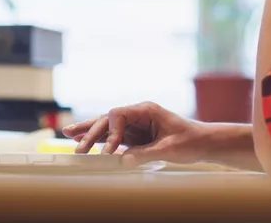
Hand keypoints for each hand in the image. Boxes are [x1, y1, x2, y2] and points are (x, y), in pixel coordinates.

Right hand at [63, 101, 208, 166]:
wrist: (203, 142)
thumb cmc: (190, 141)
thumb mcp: (169, 149)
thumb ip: (145, 154)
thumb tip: (122, 161)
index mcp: (147, 110)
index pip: (119, 115)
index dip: (110, 131)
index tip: (109, 151)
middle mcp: (138, 114)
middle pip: (108, 119)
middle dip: (91, 131)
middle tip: (76, 146)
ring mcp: (135, 125)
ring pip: (107, 126)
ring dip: (89, 132)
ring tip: (68, 134)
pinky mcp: (135, 136)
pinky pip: (113, 137)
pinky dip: (99, 139)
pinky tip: (83, 141)